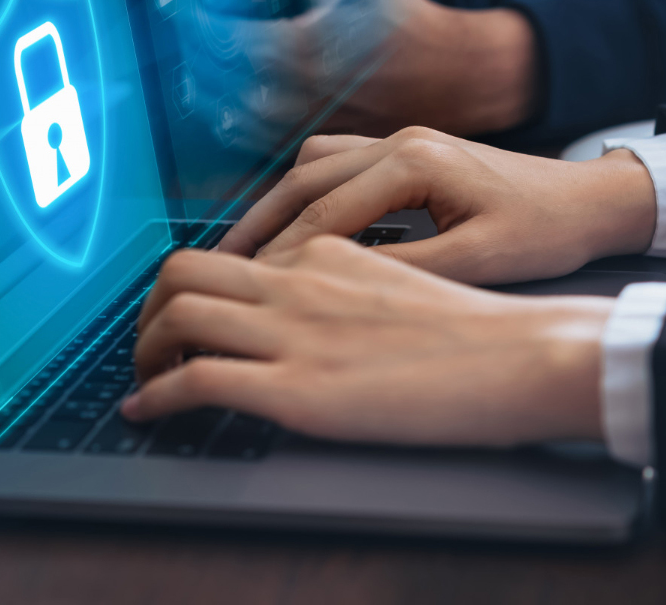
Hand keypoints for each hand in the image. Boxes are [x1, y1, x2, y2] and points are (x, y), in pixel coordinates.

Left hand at [122, 236, 612, 445]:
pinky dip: (156, 396)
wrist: (523, 353)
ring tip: (143, 375)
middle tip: (150, 340)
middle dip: (150, 306)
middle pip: (185, 268)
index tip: (186, 313)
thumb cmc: (483, 330)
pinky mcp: (298, 389)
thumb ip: (356, 282)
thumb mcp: (409, 283)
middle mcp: (300, 280)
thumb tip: (320, 308)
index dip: (196, 285)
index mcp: (328, 252)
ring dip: (142, 347)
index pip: (235, 253)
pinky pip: (196, 380)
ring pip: (176, 314)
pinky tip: (148, 413)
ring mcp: (295, 332)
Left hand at [203, 0, 536, 137]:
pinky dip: (226, 119)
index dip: (185, 16)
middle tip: (184, 27)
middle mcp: (301, 95)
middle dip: (188, 53)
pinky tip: (225, 95)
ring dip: (201, 90)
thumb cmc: (398, 15)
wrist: (453, 74)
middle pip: (213, 83)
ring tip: (200, 60)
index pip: (219, 36)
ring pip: (225, 120)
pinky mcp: (313, 149)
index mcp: (306, 46)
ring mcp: (305, 129)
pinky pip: (250, 143)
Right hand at [217, 127, 657, 285]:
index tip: (249, 287)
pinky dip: (309, 192)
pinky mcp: (411, 149)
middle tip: (225, 265)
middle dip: (262, 222)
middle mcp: (402, 139)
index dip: (282, 252)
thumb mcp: (480, 260)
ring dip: (281, 202)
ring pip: (316, 162)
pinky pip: (339, 162)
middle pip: (306, 176)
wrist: (590, 199)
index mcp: (416, 161)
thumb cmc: (546, 229)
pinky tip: (300, 227)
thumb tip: (338, 289)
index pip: (325, 210)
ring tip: (252, 249)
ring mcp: (404, 138)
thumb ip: (408, 271)